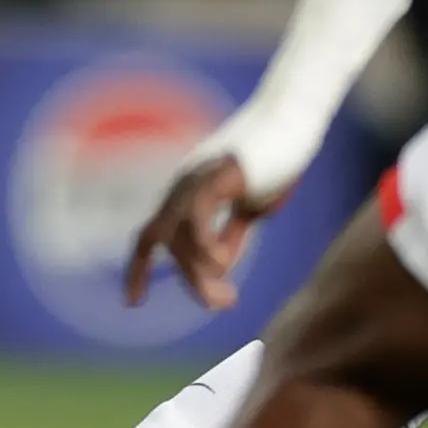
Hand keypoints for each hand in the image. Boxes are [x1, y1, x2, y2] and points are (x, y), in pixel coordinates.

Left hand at [126, 150, 285, 309]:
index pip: (150, 235)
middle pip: (162, 240)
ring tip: (227, 297)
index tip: (133, 303)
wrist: (293, 122)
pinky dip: (203, 245)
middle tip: (221, 305)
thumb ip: (232, 235)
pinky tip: (222, 264)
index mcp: (186, 195)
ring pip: (179, 235)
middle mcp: (183, 186)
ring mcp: (197, 178)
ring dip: (199, 273)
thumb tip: (218, 268)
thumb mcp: (250, 209)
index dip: (138, 269)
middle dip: (188, 279)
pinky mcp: (218, 174)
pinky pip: (197, 216)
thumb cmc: (275, 161)